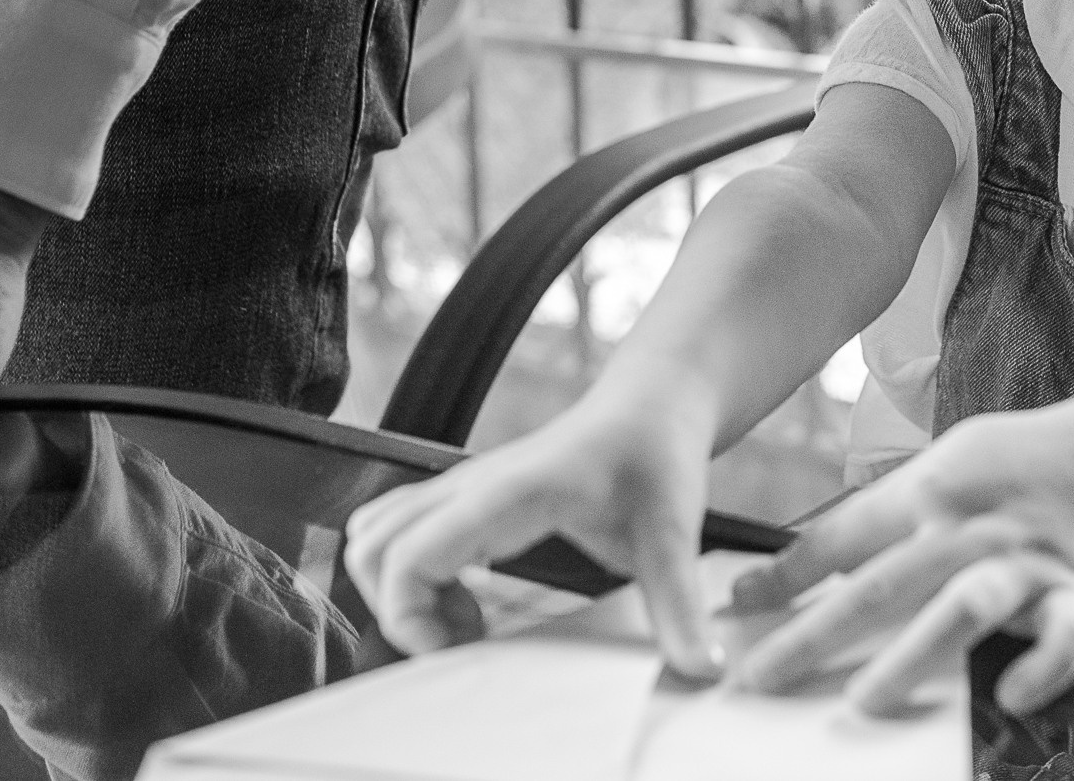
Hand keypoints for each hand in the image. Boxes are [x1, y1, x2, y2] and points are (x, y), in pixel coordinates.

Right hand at [343, 391, 723, 675]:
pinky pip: (401, 531)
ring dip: (400, 589)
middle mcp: (472, 484)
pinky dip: (413, 573)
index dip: (409, 613)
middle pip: (372, 545)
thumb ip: (680, 607)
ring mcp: (463, 487)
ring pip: (376, 533)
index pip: (409, 551)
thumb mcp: (675, 535)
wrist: (653, 405)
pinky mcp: (466, 495)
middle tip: (465, 640)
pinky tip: (474, 597)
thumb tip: (701, 667)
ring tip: (467, 621)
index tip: (461, 648)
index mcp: (510, 492)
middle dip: (397, 610)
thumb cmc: (656, 457)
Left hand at [726, 399, 1073, 712]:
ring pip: (961, 608)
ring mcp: (1022, 562)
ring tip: (866, 700)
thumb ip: (884, 513)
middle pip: (881, 584)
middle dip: (815, 635)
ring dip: (912, 655)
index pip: (840, 537)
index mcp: (926, 494)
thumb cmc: (1016, 463)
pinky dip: (1039, 666)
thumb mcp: (942, 465)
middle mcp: (967, 529)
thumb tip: (809, 557)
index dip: (783, 574)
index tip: (735, 610)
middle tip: (763, 679)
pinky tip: (1010, 695)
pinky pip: (1063, 636)